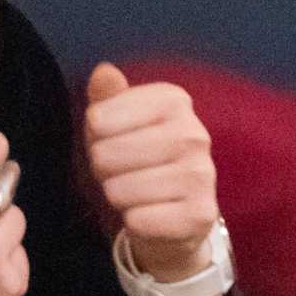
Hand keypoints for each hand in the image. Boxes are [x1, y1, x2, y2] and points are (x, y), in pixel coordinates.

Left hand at [86, 63, 219, 278]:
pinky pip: (138, 220)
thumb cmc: (139, 163)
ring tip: (134, 194)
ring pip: (120, 190)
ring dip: (117, 198)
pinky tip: (148, 216)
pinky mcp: (199, 215)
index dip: (94, 139)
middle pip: (106, 154)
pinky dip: (133, 223)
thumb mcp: (118, 125)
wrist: (174, 217)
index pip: (99, 119)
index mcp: (173, 101)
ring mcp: (201, 175)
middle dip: (102, 171)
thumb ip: (107, 98)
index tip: (112, 142)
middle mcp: (194, 133)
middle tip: (121, 174)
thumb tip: (103, 72)